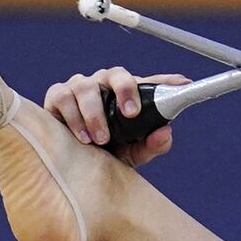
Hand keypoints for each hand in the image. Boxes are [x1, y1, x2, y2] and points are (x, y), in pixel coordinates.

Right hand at [43, 67, 190, 167]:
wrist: (74, 166)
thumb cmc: (106, 153)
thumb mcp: (132, 153)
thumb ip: (151, 145)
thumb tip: (166, 133)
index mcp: (126, 95)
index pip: (149, 83)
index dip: (167, 81)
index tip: (182, 84)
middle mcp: (104, 86)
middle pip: (116, 73)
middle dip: (125, 89)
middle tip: (130, 114)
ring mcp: (80, 88)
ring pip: (87, 86)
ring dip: (95, 113)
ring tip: (101, 139)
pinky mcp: (58, 96)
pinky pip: (63, 96)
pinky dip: (73, 116)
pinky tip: (82, 136)